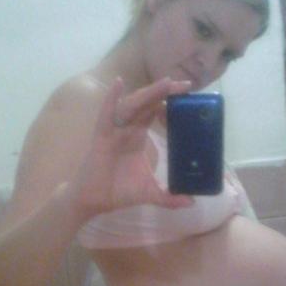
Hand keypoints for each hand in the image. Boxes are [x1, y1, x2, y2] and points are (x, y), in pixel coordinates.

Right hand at [73, 77, 193, 216]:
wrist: (94, 201)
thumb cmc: (118, 191)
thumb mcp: (150, 192)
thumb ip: (170, 197)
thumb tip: (192, 202)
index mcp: (138, 135)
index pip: (155, 111)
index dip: (169, 101)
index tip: (189, 95)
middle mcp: (126, 128)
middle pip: (147, 103)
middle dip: (165, 92)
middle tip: (186, 84)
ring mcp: (113, 130)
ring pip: (132, 105)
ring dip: (148, 93)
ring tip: (166, 83)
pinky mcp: (101, 136)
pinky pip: (106, 114)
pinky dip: (111, 98)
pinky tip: (118, 83)